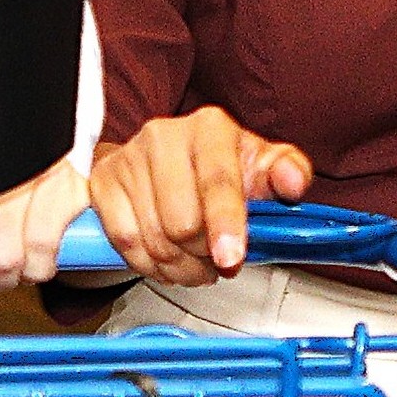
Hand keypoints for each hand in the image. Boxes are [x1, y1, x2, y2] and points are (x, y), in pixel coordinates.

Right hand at [85, 109, 312, 285]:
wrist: (165, 160)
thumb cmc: (219, 166)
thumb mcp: (259, 166)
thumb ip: (286, 172)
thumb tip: (292, 182)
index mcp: (209, 128)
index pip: (217, 182)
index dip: (225, 226)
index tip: (230, 259)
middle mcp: (164, 136)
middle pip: (183, 222)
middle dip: (203, 254)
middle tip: (215, 258)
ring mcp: (129, 159)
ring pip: (154, 240)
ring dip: (179, 267)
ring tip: (194, 263)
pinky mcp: (103, 184)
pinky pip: (125, 243)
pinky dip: (149, 264)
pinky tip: (165, 260)